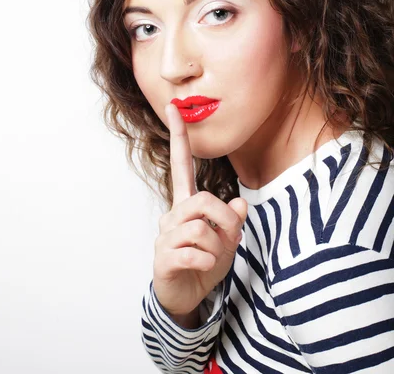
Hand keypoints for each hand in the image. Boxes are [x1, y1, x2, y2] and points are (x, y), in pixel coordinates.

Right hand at [152, 102, 247, 317]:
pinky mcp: (163, 258)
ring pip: (200, 228)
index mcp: (187, 204)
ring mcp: (165, 237)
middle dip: (225, 221)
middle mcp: (173, 215)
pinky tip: (205, 267)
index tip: (173, 106)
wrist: (185, 296)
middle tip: (232, 238)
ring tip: (215, 257)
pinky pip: (193, 252)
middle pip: (203, 200)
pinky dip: (208, 261)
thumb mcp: (227, 240)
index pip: (181, 164)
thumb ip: (233, 220)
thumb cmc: (205, 262)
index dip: (178, 136)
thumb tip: (240, 204)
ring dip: (218, 246)